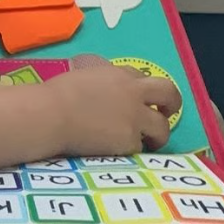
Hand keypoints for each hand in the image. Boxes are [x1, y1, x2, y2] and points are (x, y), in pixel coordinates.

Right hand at [44, 64, 182, 155]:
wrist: (52, 114)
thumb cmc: (57, 94)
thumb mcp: (84, 76)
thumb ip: (102, 81)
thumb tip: (104, 91)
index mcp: (119, 75)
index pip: (142, 78)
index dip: (142, 89)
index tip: (138, 98)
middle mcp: (133, 94)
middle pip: (169, 94)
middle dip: (171, 104)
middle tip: (165, 114)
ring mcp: (134, 119)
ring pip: (163, 127)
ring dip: (158, 134)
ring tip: (149, 141)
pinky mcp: (129, 141)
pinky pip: (140, 146)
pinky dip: (132, 147)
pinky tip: (120, 149)